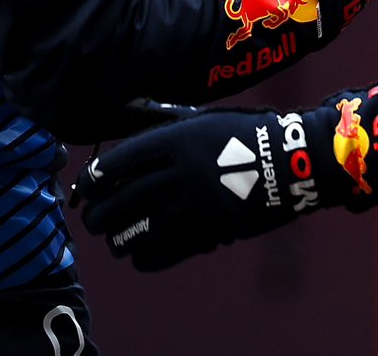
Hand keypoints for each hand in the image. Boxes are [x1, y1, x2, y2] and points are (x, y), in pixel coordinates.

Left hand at [71, 103, 338, 270]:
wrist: (292, 160)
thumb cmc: (246, 133)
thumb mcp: (205, 120)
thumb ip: (170, 132)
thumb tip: (133, 142)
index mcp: (179, 139)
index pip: (124, 160)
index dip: (98, 175)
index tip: (86, 186)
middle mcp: (184, 171)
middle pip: (128, 197)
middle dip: (102, 212)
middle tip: (91, 220)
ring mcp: (199, 202)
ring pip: (145, 227)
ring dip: (121, 237)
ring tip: (113, 241)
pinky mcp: (215, 228)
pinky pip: (172, 248)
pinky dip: (150, 256)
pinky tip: (139, 257)